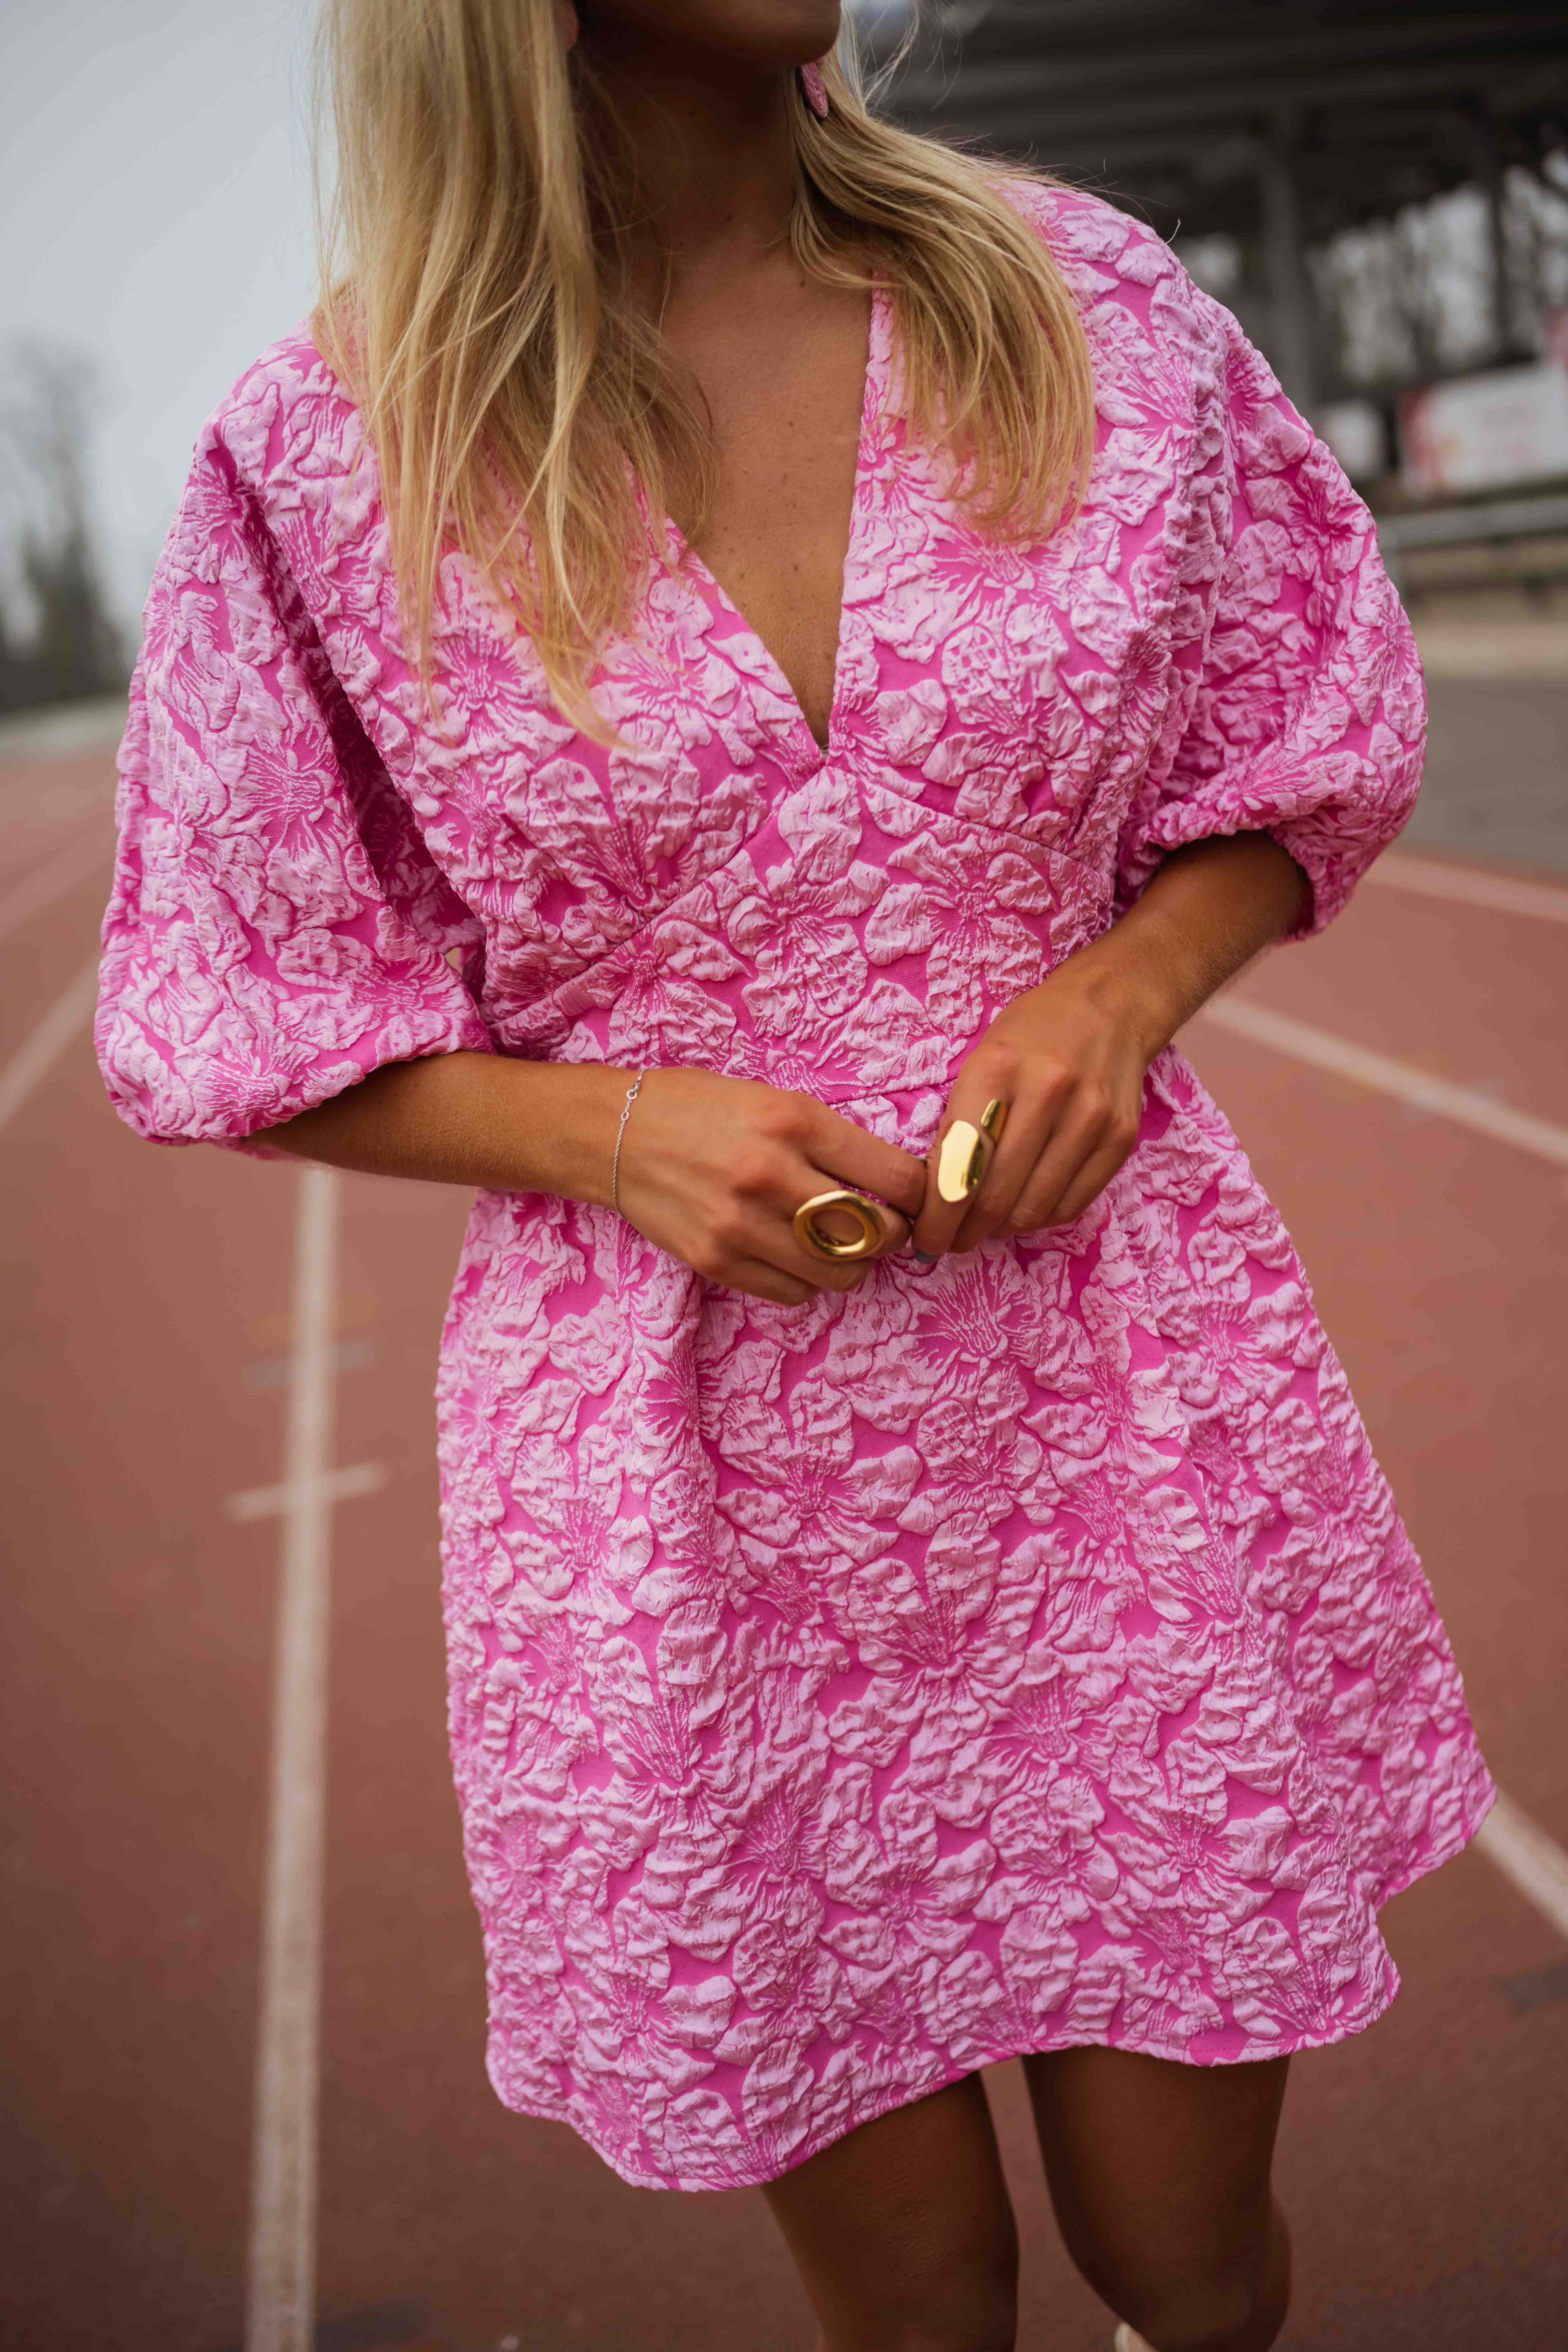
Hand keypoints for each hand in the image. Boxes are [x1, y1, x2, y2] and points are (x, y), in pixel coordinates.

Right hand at [616, 1067, 925, 1305]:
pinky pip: (794, 1293)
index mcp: (794, 1121)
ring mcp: (741, 1224)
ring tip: (843, 1245)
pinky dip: (809, 1282)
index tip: (916, 1197)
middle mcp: (770, 1174)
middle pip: (875, 1232)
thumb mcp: (774, 1099)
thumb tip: (894, 1186)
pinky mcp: (717, 1261)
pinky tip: (798, 1257)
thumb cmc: (702, 1109)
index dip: (920, 1194)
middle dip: (894, 1234)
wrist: (614, 1134)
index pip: (894, 1177)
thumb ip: (831, 1140)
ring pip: (839, 1272)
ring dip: (855, 1265)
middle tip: (885, 1226)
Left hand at [910, 959, 1159, 1258]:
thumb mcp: (979, 1060)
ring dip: (1003, 1229)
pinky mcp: (1120, 1137)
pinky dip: (1041, 1218)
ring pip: (1035, 1208)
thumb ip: (960, 1124)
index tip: (926, 1238)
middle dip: (966, 1231)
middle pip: (996, 1196)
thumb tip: (937, 1198)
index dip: (938, 1217)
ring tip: (987, 1225)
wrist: (1108, 1006)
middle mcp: (1047, 1092)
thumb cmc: (1029, 1035)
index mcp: (997, 1069)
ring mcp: (1090, 1117)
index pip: (959, 1166)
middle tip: (952, 1240)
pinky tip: (1025, 1209)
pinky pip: (1072, 1204)